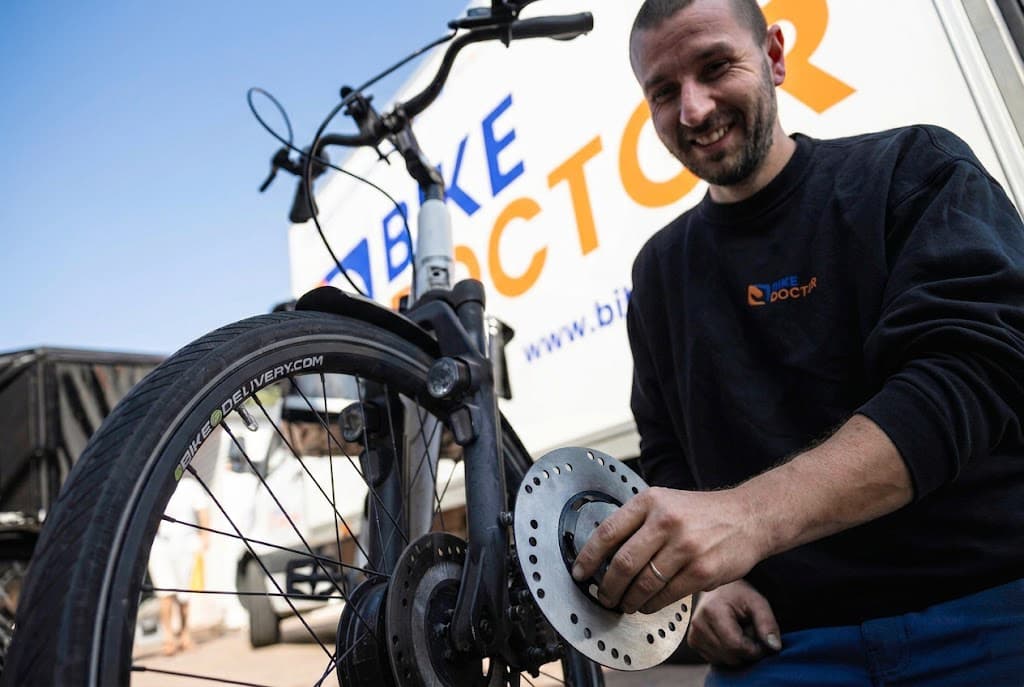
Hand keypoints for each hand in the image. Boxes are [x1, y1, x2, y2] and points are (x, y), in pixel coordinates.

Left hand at [570, 487, 765, 613]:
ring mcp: (685, 546)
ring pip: (643, 584)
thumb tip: (602, 555)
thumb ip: (637, 522)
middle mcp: (666, 520)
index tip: (579, 573)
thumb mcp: (666, 502)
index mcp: (650, 500)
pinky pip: (665, 596)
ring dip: (628, 600)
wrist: (748, 517)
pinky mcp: (702, 570)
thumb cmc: (702, 514)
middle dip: (607, 587)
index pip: (607, 532)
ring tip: (624, 604)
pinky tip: (647, 605)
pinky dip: (650, 605)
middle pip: (622, 563)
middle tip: (603, 596)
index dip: (588, 557)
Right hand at [687, 580, 781, 665]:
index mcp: (712, 612)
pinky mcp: (693, 642)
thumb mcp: (757, 602)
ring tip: (739, 633)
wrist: (719, 590)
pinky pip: (716, 660)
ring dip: (737, 653)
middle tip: (750, 633)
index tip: (762, 640)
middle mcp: (698, 625)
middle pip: (730, 656)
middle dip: (746, 651)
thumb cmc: (740, 595)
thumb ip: (767, 623)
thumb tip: (774, 647)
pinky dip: (727, 654)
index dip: (754, 649)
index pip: (736, 646)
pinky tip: (729, 638)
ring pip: (724, 661)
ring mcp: (694, 635)